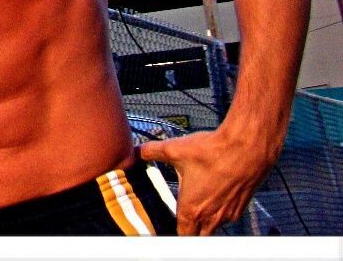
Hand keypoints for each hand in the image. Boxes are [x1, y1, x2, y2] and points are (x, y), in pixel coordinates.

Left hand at [138, 130, 273, 234]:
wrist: (246, 147)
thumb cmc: (213, 151)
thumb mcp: (174, 149)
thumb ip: (151, 152)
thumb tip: (136, 151)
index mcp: (192, 209)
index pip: (182, 235)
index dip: (173, 233)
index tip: (167, 228)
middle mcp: (211, 217)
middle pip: (198, 235)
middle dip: (189, 230)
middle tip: (182, 219)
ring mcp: (228, 213)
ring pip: (214, 227)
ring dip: (205, 221)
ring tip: (198, 205)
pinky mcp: (241, 206)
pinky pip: (227, 217)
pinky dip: (220, 211)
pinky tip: (214, 195)